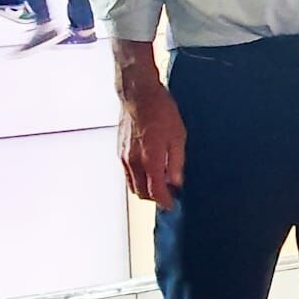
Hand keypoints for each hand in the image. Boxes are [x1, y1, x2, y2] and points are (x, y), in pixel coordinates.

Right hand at [118, 83, 185, 209]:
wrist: (138, 94)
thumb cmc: (160, 110)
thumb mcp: (178, 135)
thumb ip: (176, 162)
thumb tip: (176, 181)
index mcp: (150, 159)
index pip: (155, 191)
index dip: (165, 202)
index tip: (172, 205)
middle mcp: (133, 162)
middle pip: (141, 193)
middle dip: (155, 198)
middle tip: (168, 194)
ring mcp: (124, 157)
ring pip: (132, 185)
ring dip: (145, 189)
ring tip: (160, 183)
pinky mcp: (119, 151)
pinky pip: (127, 174)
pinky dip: (137, 178)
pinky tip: (149, 170)